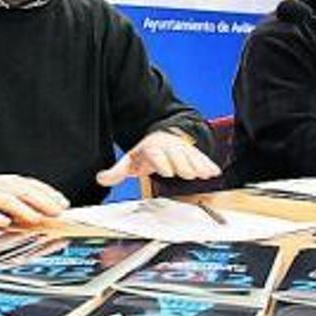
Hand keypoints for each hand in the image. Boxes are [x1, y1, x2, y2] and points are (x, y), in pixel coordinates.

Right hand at [0, 175, 69, 227]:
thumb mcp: (7, 196)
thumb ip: (27, 202)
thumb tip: (51, 212)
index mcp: (11, 183)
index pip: (34, 186)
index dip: (50, 194)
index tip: (64, 204)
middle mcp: (0, 186)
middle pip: (23, 192)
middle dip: (41, 202)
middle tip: (55, 212)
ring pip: (6, 201)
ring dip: (22, 209)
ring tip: (35, 218)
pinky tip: (4, 223)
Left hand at [95, 130, 220, 186]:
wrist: (161, 137)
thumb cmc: (146, 152)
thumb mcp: (130, 160)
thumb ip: (116, 172)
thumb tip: (100, 179)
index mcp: (151, 148)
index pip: (156, 154)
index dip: (162, 162)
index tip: (167, 172)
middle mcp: (168, 147)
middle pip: (176, 156)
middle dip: (183, 165)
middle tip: (189, 175)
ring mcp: (181, 149)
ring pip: (191, 156)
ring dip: (199, 165)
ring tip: (205, 174)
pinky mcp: (192, 153)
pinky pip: (201, 158)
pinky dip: (208, 165)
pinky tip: (214, 172)